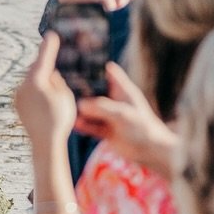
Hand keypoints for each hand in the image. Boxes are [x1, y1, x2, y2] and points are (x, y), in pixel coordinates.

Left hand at [14, 33, 78, 158]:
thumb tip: (50, 73)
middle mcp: (23, 85)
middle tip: (53, 65)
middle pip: (36, 69)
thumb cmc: (59, 119)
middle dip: (45, 66)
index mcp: (36, 80)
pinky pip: (27, 91)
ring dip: (40, 80)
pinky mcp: (17, 104)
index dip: (49, 46)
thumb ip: (57, 80)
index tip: (51, 35)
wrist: (45, 142)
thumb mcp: (65, 96)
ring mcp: (18, 95)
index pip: (44, 58)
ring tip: (52, 91)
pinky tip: (45, 101)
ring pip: (31, 81)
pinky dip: (36, 91)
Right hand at [75, 62, 178, 177]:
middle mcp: (115, 101)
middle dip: (82, 90)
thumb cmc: (142, 127)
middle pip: (95, 91)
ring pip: (91, 110)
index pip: (108, 72)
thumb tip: (80, 105)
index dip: (95, 67)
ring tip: (66, 108)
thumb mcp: (122, 114)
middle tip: (64, 86)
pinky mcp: (107, 131)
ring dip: (81, 110)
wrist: (150, 151)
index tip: (79, 62)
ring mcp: (110, 116)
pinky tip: (75, 125)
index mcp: (123, 90)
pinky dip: (83, 126)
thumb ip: (101, 108)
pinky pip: (91, 126)